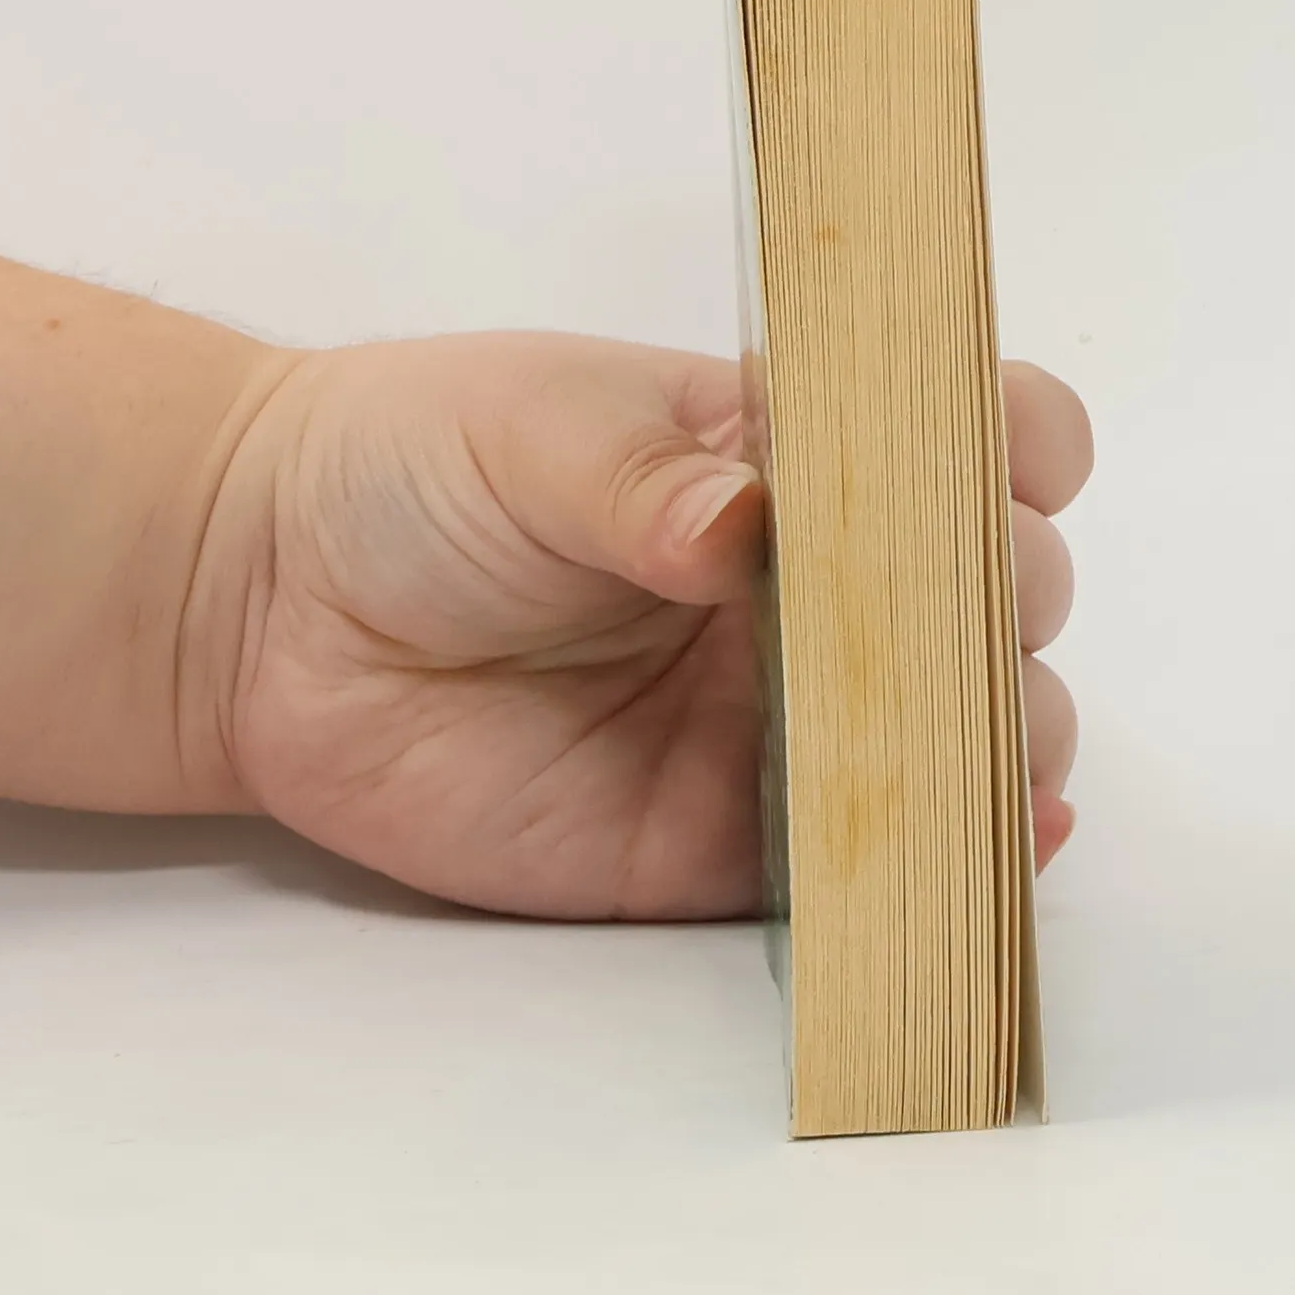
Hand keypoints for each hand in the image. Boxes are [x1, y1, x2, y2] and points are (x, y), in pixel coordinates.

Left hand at [197, 333, 1091, 917]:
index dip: (1017, 446)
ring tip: (988, 737)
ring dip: (1007, 735)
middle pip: (998, 588)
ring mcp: (784, 715)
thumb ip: (650, 482)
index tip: (1014, 468)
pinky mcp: (728, 840)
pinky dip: (951, 862)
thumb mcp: (540, 432)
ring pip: (966, 732)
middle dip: (1009, 600)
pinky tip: (996, 846)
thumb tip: (749, 525)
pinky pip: (867, 862)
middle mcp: (821, 585)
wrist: (276, 606)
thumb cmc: (418, 465)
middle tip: (952, 610)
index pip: (972, 434)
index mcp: (797, 456)